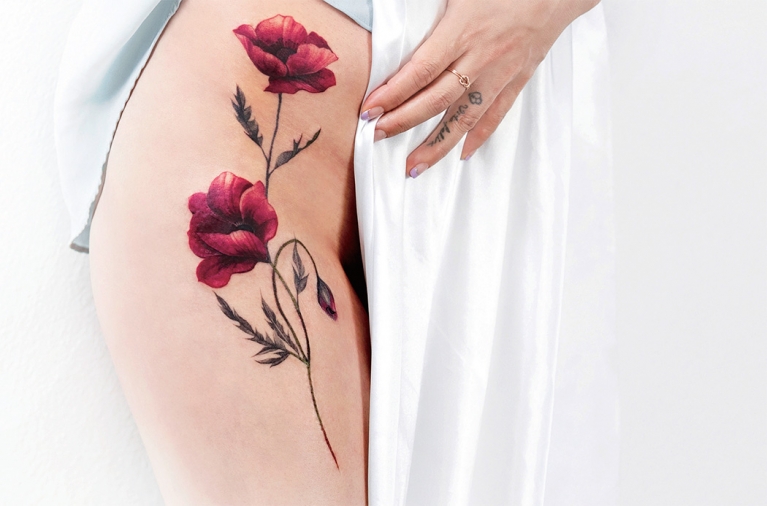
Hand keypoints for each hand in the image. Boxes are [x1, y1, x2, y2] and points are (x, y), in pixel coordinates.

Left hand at [359, 0, 598, 177]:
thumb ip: (428, 8)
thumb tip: (395, 12)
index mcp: (462, 31)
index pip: (419, 72)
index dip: (392, 94)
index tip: (370, 111)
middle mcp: (480, 58)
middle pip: (436, 100)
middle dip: (402, 122)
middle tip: (377, 136)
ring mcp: (500, 74)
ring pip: (464, 118)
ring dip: (436, 145)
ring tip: (414, 165)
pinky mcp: (517, 79)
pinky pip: (496, 115)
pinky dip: (478, 136)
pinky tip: (462, 152)